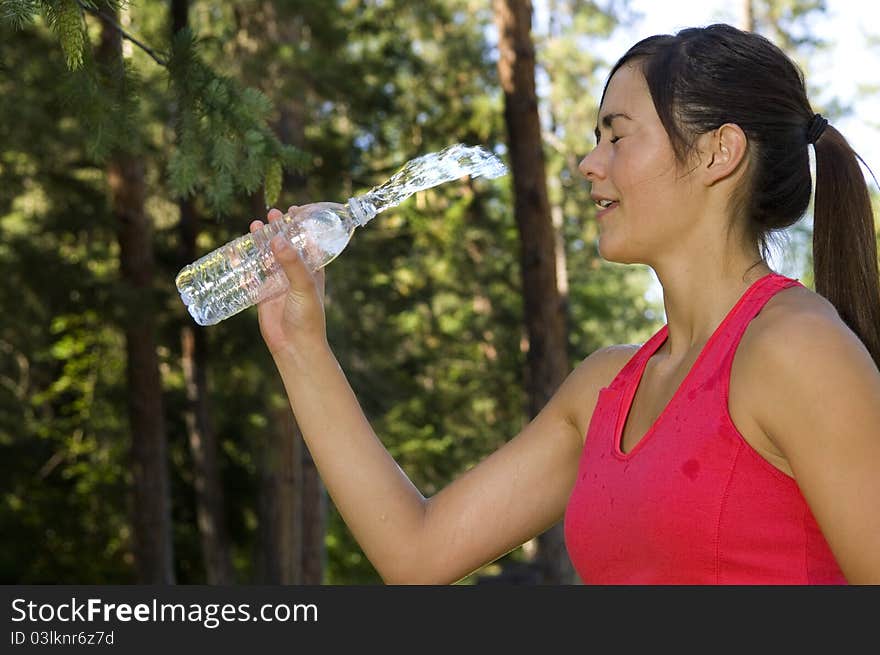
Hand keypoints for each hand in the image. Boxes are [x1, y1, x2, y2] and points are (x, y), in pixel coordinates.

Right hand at [249, 206, 327, 357]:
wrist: (295, 346)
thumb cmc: (307, 316)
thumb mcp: (304, 286)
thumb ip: (292, 263)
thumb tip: (278, 240)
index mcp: (312, 270)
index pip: (308, 242)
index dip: (302, 226)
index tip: (295, 209)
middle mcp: (295, 274)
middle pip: (285, 246)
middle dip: (279, 230)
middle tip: (272, 215)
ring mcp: (278, 283)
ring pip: (268, 257)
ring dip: (261, 243)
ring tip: (255, 226)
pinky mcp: (263, 294)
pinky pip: (252, 275)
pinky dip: (244, 263)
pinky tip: (236, 252)